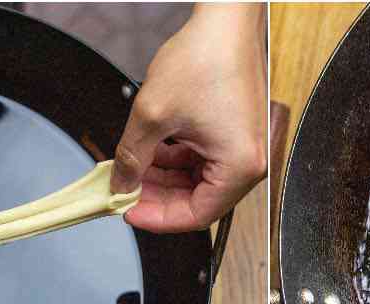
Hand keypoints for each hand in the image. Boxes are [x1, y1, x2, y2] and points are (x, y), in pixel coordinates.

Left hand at [111, 3, 265, 232]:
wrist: (225, 20)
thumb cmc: (206, 57)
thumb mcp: (153, 114)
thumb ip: (131, 157)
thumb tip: (120, 184)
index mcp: (240, 166)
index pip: (196, 215)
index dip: (157, 217)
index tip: (129, 211)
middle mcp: (249, 162)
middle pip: (197, 200)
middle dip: (157, 196)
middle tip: (125, 191)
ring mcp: (244, 148)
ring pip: (197, 181)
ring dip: (164, 178)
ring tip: (132, 169)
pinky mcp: (235, 134)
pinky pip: (203, 160)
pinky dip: (176, 159)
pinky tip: (150, 152)